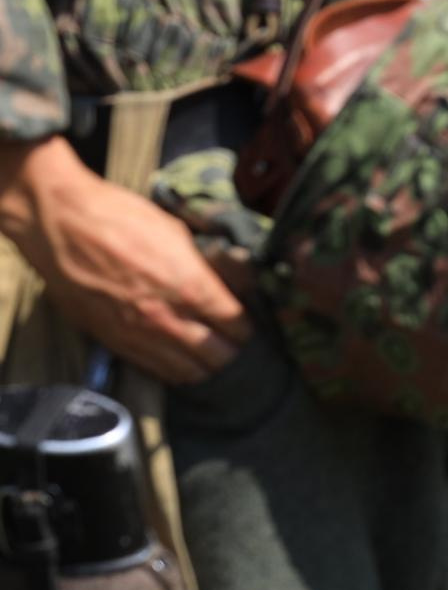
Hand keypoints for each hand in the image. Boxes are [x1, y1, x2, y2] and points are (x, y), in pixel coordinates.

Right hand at [0, 138, 251, 381]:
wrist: (61, 225)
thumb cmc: (121, 218)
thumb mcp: (178, 233)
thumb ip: (206, 265)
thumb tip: (233, 281)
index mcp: (191, 286)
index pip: (235, 324)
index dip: (245, 326)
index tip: (245, 323)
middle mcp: (168, 318)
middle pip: (217, 356)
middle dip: (231, 351)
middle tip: (233, 342)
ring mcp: (138, 335)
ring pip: (187, 372)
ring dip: (204, 366)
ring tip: (210, 355)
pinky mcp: (111, 342)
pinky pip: (152, 369)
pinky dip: (172, 370)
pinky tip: (179, 360)